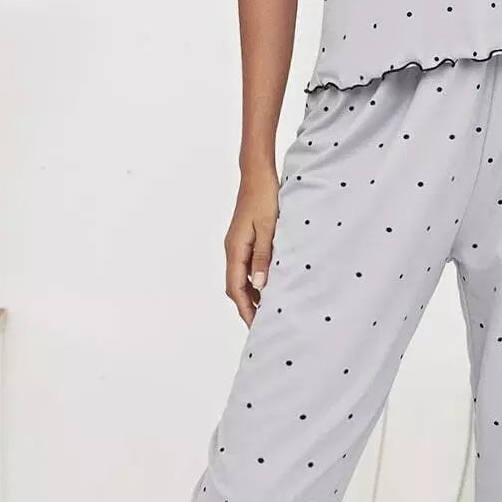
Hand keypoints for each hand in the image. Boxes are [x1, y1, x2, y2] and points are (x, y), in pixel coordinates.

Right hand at [225, 170, 279, 325]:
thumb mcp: (269, 229)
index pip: (236, 288)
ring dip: (250, 295)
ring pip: (239, 278)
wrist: (257, 176)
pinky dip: (253, 281)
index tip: (256, 326)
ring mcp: (236, 245)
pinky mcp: (243, 239)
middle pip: (235, 287)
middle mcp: (232, 249)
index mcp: (235, 249)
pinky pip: (245, 267)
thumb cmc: (265, 198)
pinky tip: (267, 285)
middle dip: (247, 307)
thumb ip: (263, 257)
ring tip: (266, 310)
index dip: (245, 309)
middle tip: (263, 324)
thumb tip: (259, 286)